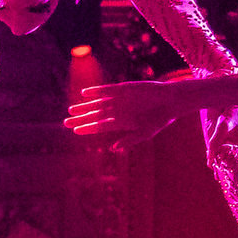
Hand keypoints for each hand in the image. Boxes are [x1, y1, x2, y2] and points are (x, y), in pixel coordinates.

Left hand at [64, 78, 201, 147]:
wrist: (171, 101)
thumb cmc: (160, 119)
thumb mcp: (146, 133)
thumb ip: (129, 141)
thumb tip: (113, 149)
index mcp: (121, 123)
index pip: (100, 127)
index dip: (87, 128)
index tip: (75, 131)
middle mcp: (117, 111)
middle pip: (95, 116)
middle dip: (81, 119)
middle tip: (65, 122)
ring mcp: (119, 99)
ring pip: (97, 103)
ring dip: (84, 106)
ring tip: (71, 110)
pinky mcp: (123, 88)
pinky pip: (106, 90)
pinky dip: (96, 91)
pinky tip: (85, 94)